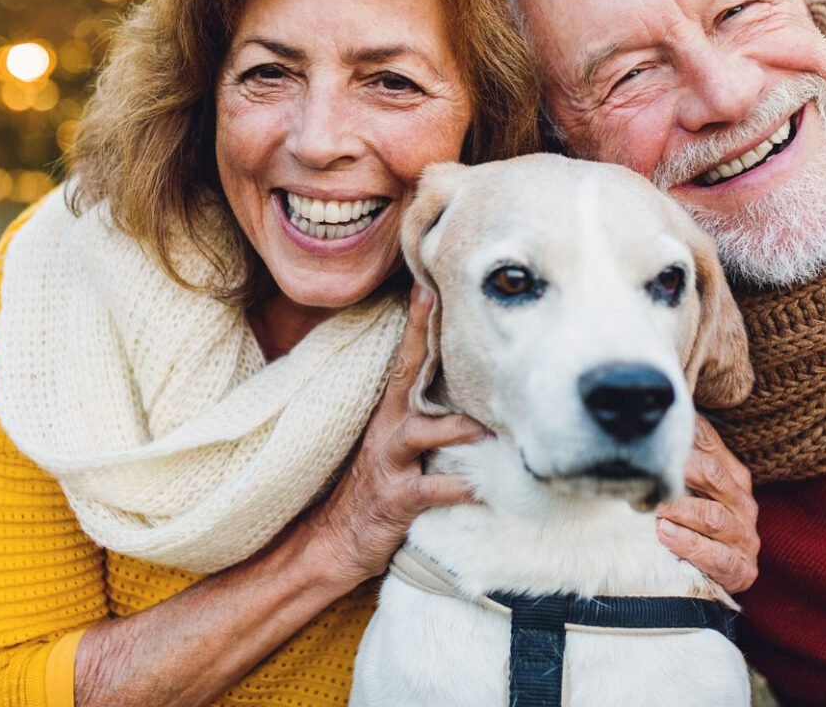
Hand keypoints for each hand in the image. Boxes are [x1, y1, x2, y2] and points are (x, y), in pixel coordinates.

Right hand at [303, 284, 486, 587]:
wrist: (336, 538)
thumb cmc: (379, 483)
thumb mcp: (397, 441)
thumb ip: (426, 414)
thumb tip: (469, 386)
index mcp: (390, 411)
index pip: (405, 358)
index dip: (416, 323)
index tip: (428, 288)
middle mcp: (389, 428)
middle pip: (407, 377)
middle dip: (426, 344)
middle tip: (454, 318)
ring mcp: (391, 461)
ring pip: (424, 433)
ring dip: (457, 429)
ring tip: (488, 427)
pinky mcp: (398, 498)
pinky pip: (433, 490)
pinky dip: (462, 488)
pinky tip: (486, 487)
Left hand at [656, 415, 758, 593]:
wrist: (713, 577)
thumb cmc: (693, 524)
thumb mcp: (688, 487)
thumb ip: (677, 457)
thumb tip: (653, 418)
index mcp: (733, 475)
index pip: (708, 442)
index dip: (681, 434)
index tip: (651, 430)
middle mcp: (744, 503)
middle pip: (711, 474)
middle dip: (676, 472)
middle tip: (645, 473)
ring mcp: (745, 537)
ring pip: (713, 516)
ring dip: (679, 510)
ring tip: (652, 509)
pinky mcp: (741, 569)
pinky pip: (716, 555)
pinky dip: (688, 544)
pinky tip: (665, 534)